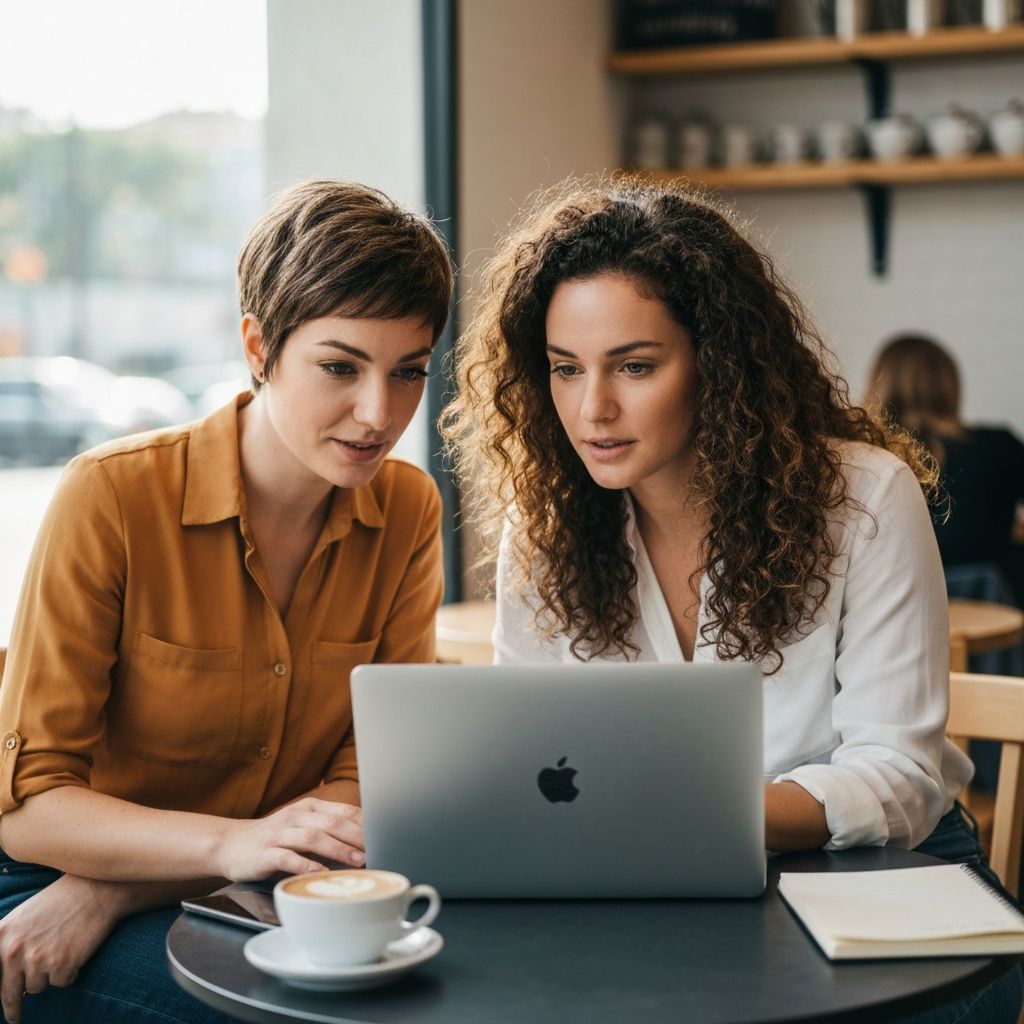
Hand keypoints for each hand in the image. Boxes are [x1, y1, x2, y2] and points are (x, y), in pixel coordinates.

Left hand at [0, 874, 117, 1022]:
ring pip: (37, 987)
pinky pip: (61, 983)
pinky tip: (76, 951)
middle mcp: (14, 949)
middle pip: (9, 993)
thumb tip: (4, 977)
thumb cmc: (60, 901)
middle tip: (15, 1019)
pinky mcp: (61, 965)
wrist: (96, 889)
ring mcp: (37, 958)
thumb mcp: (23, 915)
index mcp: (1, 934)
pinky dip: (70, 972)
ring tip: (62, 949)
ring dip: (49, 975)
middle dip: (13, 1009)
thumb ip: (7, 941)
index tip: (1, 1010)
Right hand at [212, 798, 363, 880]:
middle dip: (358, 837)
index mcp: (310, 808)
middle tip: (377, 851)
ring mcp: (279, 833)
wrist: (230, 844)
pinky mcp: (265, 853)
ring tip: (358, 862)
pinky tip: (320, 874)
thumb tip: (367, 844)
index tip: (384, 837)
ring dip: (339, 849)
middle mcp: (296, 816)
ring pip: (313, 837)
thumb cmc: (275, 839)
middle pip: (333, 822)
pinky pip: (288, 858)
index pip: (344, 811)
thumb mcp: (303, 827)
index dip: (365, 824)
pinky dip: (306, 866)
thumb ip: (329, 831)